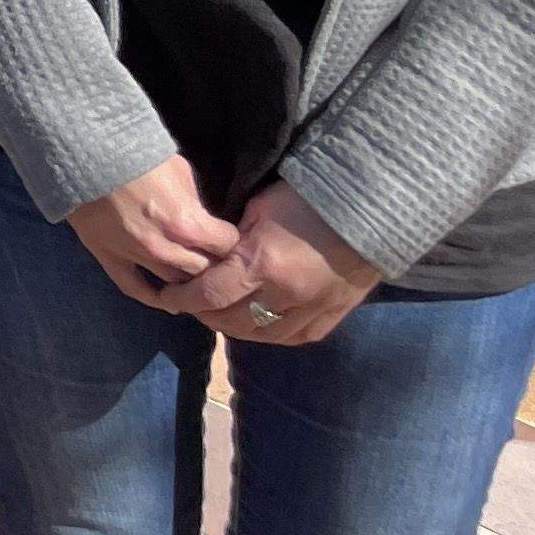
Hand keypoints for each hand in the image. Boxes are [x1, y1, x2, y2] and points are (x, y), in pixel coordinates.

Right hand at [65, 155, 241, 308]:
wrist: (86, 149)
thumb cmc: (137, 154)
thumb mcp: (180, 170)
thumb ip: (195, 202)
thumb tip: (204, 218)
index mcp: (188, 223)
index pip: (227, 246)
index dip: (231, 240)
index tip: (229, 237)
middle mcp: (165, 247)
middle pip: (205, 270)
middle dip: (214, 263)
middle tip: (216, 258)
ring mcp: (136, 256)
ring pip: (176, 285)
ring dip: (188, 280)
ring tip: (196, 276)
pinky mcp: (110, 257)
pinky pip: (135, 288)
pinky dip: (155, 299)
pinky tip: (171, 303)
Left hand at [151, 182, 379, 344]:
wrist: (368, 208)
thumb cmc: (305, 197)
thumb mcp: (258, 208)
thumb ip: (232, 238)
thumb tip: (209, 256)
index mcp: (260, 264)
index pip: (208, 295)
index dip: (182, 300)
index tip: (166, 298)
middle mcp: (284, 295)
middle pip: (231, 321)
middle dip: (205, 314)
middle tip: (191, 303)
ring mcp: (311, 310)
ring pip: (261, 335)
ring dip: (235, 327)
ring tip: (221, 314)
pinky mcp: (331, 316)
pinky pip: (294, 337)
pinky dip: (270, 333)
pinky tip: (258, 324)